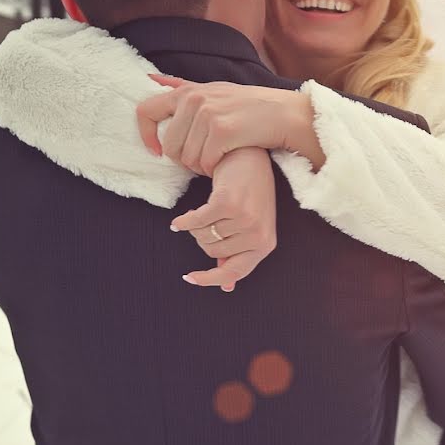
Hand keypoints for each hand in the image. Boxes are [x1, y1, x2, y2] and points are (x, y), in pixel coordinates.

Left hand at [137, 75, 324, 174]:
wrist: (284, 115)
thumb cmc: (249, 107)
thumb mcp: (215, 90)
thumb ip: (182, 86)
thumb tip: (150, 78)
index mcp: (187, 91)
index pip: (145, 111)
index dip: (146, 136)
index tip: (157, 152)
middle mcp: (194, 99)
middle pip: (169, 146)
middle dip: (185, 160)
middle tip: (204, 160)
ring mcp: (208, 115)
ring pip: (187, 158)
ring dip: (201, 167)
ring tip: (217, 159)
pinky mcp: (222, 132)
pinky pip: (205, 163)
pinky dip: (214, 169)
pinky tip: (225, 162)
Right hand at [175, 147, 276, 291]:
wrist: (250, 157)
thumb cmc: (250, 193)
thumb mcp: (249, 226)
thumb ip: (237, 254)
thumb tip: (227, 286)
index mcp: (265, 245)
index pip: (234, 272)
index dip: (210, 280)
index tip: (189, 278)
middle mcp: (257, 235)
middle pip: (212, 252)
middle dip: (202, 239)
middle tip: (206, 221)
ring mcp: (244, 220)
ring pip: (203, 236)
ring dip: (195, 226)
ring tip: (202, 212)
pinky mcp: (227, 204)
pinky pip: (196, 222)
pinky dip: (184, 221)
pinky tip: (179, 220)